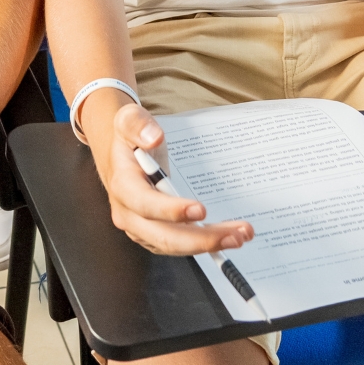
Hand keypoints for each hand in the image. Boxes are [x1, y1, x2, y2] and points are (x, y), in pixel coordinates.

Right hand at [101, 103, 252, 254]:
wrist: (123, 155)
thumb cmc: (131, 139)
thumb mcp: (129, 119)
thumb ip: (138, 124)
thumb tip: (153, 138)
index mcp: (123, 186)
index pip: (145, 204)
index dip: (172, 211)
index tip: (201, 210)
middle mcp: (129, 214)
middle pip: (164, 237)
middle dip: (201, 240)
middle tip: (234, 235)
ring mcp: (142, 229)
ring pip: (176, 245)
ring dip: (209, 244)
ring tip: (241, 236)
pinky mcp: (155, 235)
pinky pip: (181, 244)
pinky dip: (206, 243)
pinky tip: (229, 236)